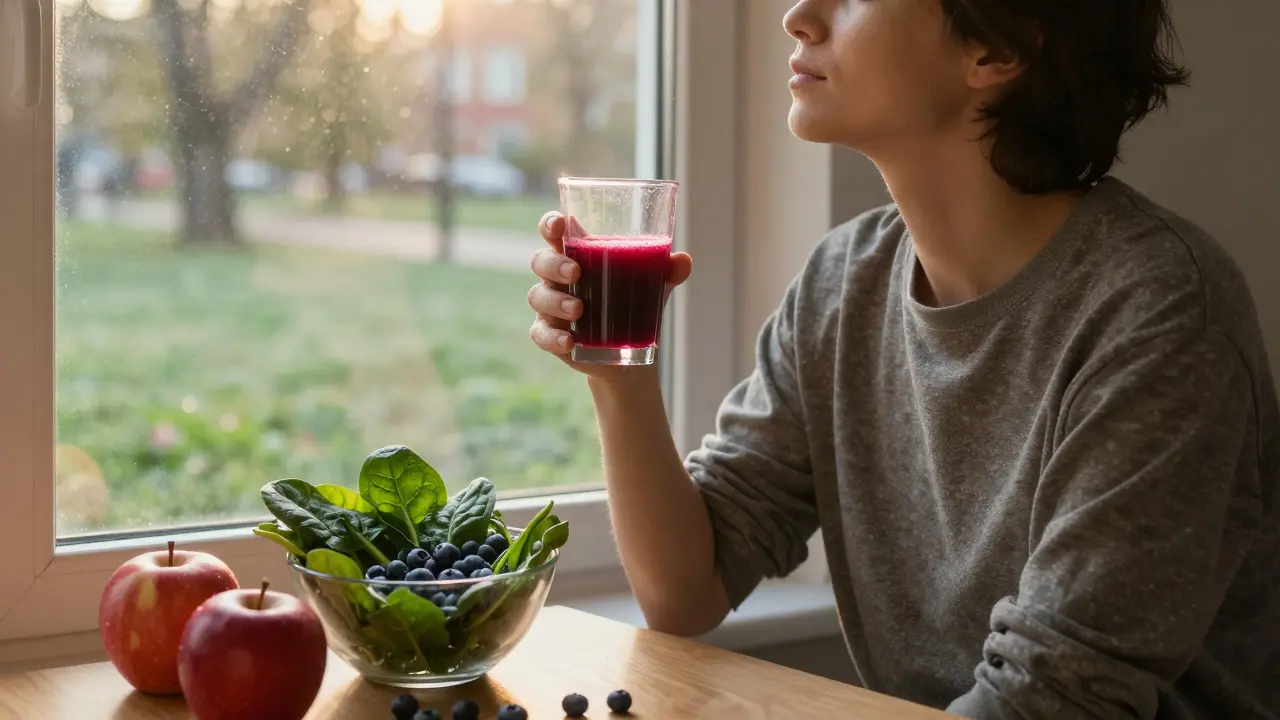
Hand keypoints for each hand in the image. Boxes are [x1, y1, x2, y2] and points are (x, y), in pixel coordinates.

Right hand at [527, 211, 691, 377]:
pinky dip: (552, 337)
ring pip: (538, 296)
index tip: (560, 224)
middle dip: (554, 264)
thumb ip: (666, 271)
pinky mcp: (549, 334)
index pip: (554, 231)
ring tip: (579, 309)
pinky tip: (569, 341)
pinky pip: (540, 333)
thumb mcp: (653, 286)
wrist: (629, 353)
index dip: (551, 224)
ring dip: (556, 301)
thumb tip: (683, 260)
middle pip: (541, 260)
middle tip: (576, 273)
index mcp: (578, 254)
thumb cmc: (634, 304)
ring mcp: (549, 307)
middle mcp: (557, 277)